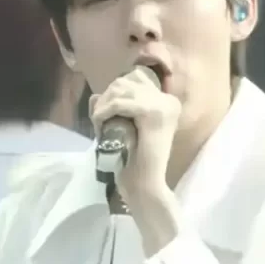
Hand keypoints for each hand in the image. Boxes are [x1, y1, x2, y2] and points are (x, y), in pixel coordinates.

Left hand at [89, 68, 180, 203]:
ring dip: (104, 105)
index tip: (106, 112)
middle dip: (107, 97)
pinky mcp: (153, 114)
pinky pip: (120, 103)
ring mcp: (163, 106)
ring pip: (122, 89)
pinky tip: (99, 124)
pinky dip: (104, 112)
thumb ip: (112, 110)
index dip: (115, 91)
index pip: (137, 78)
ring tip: (99, 123)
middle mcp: (169, 100)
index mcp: (168, 102)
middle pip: (128, 80)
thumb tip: (95, 96)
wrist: (146, 185)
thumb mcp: (123, 127)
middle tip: (99, 119)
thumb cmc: (135, 161)